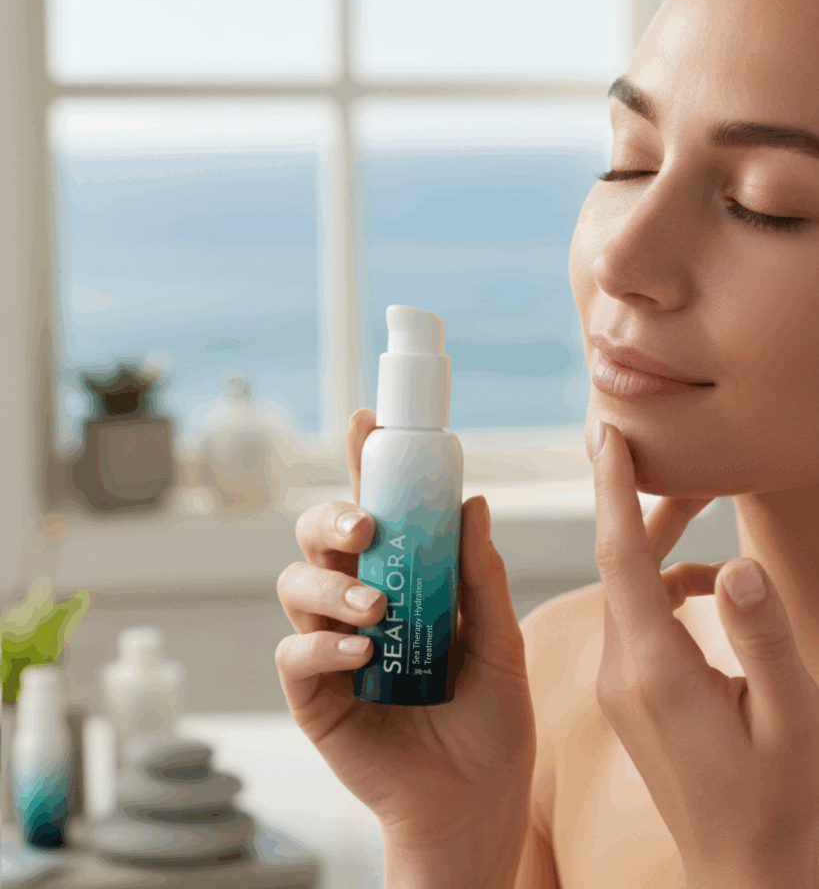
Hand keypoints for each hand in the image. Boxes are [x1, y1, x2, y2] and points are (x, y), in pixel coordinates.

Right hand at [275, 408, 535, 857]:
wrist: (475, 806)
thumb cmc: (490, 723)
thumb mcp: (500, 644)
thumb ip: (482, 579)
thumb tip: (473, 502)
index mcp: (403, 582)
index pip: (375, 511)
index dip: (363, 464)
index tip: (367, 422)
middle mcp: (358, 603)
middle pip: (318, 536)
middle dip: (331, 516)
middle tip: (366, 524)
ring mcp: (331, 648)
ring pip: (295, 585)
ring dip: (332, 585)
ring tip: (378, 609)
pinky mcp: (314, 697)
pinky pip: (295, 655)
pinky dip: (323, 646)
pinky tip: (364, 654)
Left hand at [591, 420, 818, 887]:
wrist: (749, 876)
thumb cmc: (781, 806)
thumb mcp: (792, 718)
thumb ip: (764, 636)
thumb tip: (736, 564)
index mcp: (654, 671)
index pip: (619, 559)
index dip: (611, 490)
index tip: (604, 434)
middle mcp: (621, 672)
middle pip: (621, 565)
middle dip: (647, 507)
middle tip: (677, 457)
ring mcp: (619, 686)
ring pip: (629, 592)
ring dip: (662, 550)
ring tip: (703, 510)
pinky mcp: (629, 696)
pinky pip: (640, 623)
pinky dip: (672, 595)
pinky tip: (717, 592)